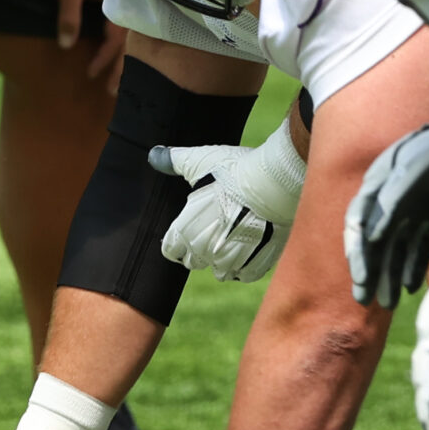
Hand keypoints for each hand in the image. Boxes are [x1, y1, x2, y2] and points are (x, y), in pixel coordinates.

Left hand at [57, 0, 124, 94]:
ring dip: (122, 54)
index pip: (117, 39)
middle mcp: (127, 2)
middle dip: (121, 66)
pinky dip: (122, 38)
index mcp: (119, 3)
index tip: (91, 74)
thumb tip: (66, 45)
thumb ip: (69, 17)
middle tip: (114, 90)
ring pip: (130, 32)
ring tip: (117, 74)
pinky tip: (117, 45)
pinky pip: (127, 22)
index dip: (105, 59)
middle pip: (129, 41)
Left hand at [156, 118, 305, 281]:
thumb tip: (154, 155)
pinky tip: (254, 246)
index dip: (180, 240)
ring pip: (221, 271)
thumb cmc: (235, 171)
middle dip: (203, 249)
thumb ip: (174, 161)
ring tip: (239, 237)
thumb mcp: (200, 161)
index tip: (194, 229)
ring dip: (226, 258)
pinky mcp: (256, 264)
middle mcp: (203, 250)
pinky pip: (245, 274)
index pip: (171, 249)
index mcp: (186, 230)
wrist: (275, 183)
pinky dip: (248, 264)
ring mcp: (230, 260)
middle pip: (195, 261)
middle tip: (220, 229)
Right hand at [345, 96, 428, 308]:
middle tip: (366, 301)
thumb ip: (393, 196)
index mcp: (376, 184)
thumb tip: (370, 235)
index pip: (358, 224)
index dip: (358, 254)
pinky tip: (412, 287)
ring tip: (388, 302)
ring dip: (389, 274)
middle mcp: (388, 199)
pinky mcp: (428, 213)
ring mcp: (409, 207)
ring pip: (394, 247)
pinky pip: (416, 244)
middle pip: (373, 242)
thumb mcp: (414, 164)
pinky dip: (412, 265)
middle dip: (370, 272)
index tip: (362, 280)